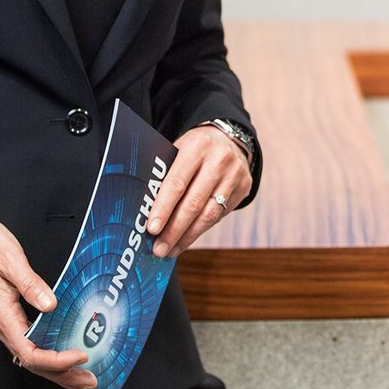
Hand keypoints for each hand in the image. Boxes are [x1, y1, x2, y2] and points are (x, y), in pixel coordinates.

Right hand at [0, 209, 95, 388]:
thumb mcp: (10, 258)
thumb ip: (31, 283)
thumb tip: (52, 304)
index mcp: (1, 314)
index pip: (31, 352)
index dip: (57, 359)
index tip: (81, 355)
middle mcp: (0, 325)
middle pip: (32, 363)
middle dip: (61, 374)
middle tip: (88, 381)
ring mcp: (2, 323)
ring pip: (30, 357)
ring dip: (56, 371)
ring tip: (79, 379)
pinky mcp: (6, 317)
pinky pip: (27, 345)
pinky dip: (47, 356)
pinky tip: (60, 358)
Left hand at [147, 125, 252, 258]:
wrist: (229, 139)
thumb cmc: (195, 148)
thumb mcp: (179, 149)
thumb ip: (165, 173)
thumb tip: (145, 209)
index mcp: (197, 146)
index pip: (177, 183)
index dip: (163, 208)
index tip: (151, 230)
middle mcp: (219, 160)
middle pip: (194, 203)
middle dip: (174, 230)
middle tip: (159, 249)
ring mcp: (235, 175)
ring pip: (209, 215)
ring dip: (187, 236)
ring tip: (171, 250)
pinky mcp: (243, 188)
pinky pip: (219, 216)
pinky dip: (200, 230)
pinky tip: (187, 238)